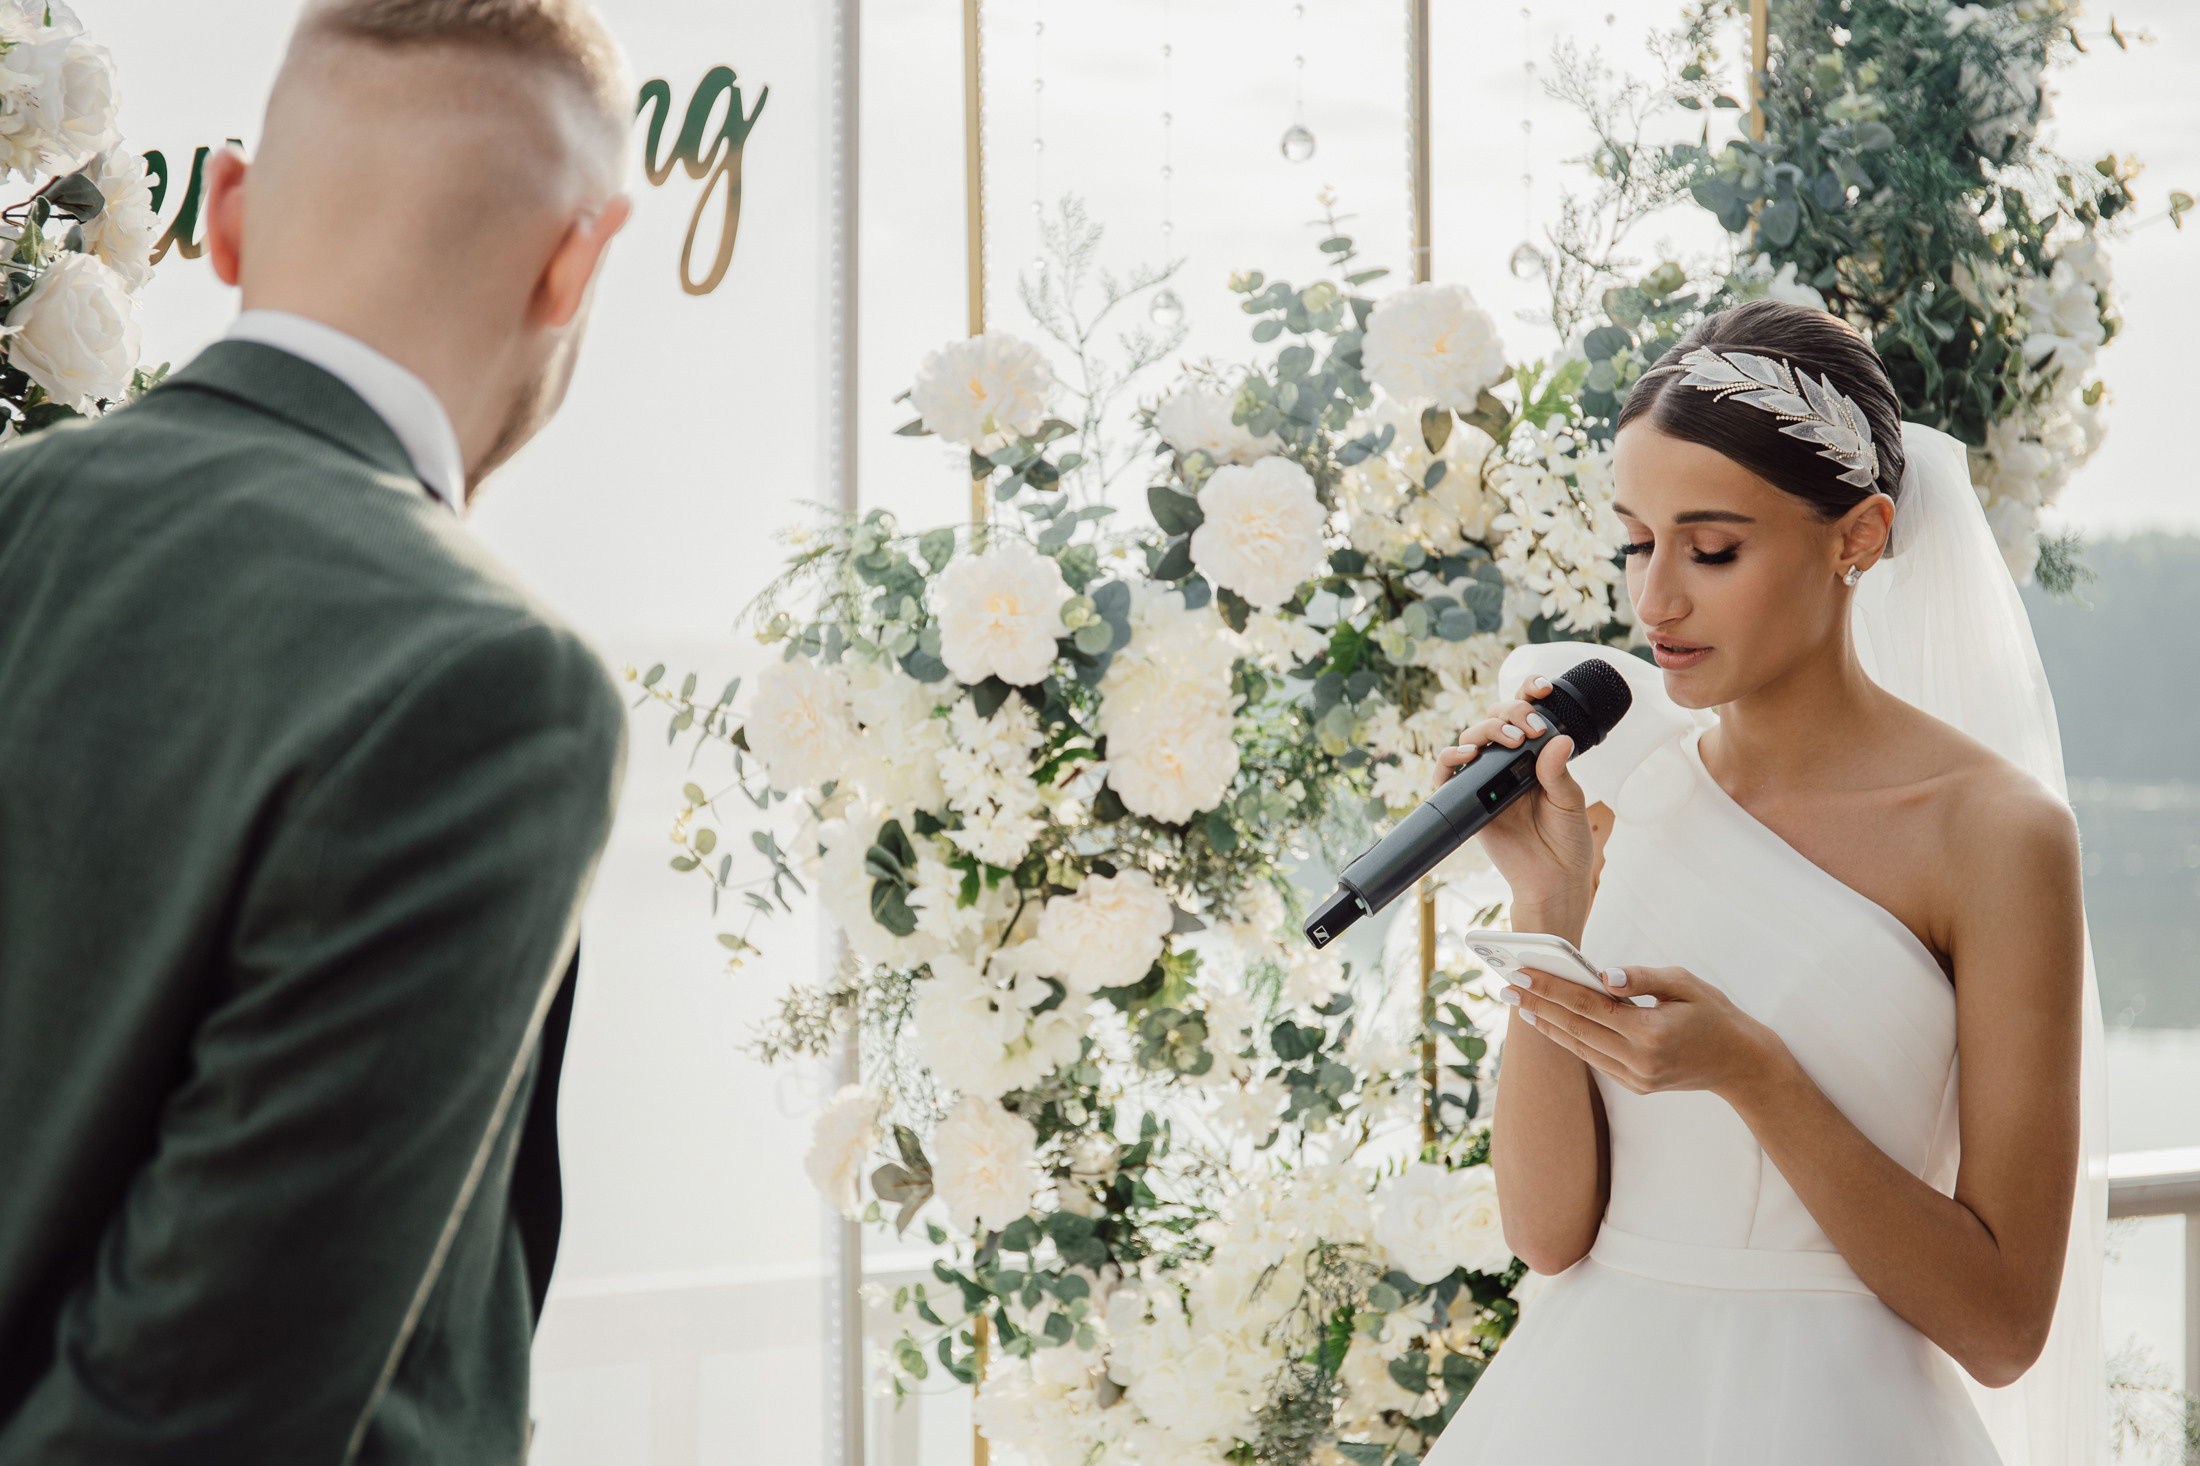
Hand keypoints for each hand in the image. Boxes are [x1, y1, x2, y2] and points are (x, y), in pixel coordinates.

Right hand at [1434, 675, 1593, 916]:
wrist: (1552, 881)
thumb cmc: (1566, 842)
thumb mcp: (1570, 801)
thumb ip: (1559, 771)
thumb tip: (1557, 739)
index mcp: (1534, 757)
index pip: (1525, 714)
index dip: (1528, 694)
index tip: (1542, 688)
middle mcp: (1507, 764)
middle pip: (1494, 719)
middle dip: (1511, 712)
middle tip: (1530, 731)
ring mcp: (1485, 781)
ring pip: (1471, 739)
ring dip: (1487, 730)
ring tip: (1511, 741)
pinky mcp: (1467, 802)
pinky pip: (1447, 775)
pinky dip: (1450, 759)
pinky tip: (1467, 756)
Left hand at [1499, 964, 1791, 1101]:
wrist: (1741, 1064)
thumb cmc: (1714, 1014)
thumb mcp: (1686, 984)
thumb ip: (1642, 977)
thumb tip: (1602, 974)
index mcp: (1651, 1032)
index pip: (1588, 1006)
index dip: (1552, 989)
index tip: (1522, 974)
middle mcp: (1639, 1060)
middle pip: (1576, 1028)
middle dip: (1538, 1005)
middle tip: (1506, 985)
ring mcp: (1636, 1078)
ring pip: (1580, 1047)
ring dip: (1547, 1024)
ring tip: (1520, 1003)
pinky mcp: (1635, 1086)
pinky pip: (1593, 1059)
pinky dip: (1570, 1039)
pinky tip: (1551, 1023)